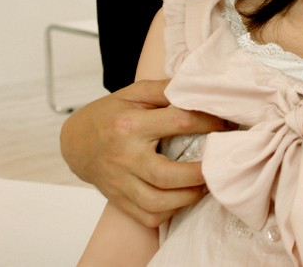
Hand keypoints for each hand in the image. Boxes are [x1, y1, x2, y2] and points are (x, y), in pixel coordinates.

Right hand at [59, 79, 229, 226]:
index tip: (227, 124)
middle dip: (201, 173)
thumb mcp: (135, 93)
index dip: (209, 122)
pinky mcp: (118, 200)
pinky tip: (183, 197)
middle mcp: (124, 156)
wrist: (75, 141)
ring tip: (206, 184)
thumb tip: (199, 88)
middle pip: (167, 174)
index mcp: (130, 124)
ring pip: (157, 202)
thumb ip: (166, 89)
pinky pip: (147, 216)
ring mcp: (120, 182)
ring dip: (188, 197)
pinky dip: (171, 211)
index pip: (179, 122)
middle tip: (220, 164)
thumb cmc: (111, 114)